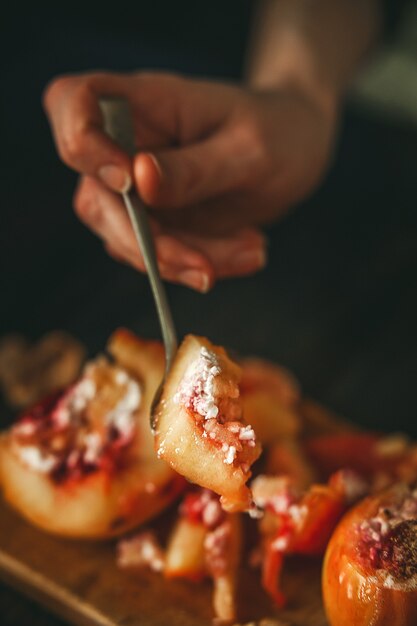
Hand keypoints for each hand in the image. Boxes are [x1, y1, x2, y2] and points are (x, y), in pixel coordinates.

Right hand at [43, 72, 337, 290]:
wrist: (298, 147)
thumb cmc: (278, 130)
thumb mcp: (250, 149)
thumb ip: (194, 168)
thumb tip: (138, 180)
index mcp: (144, 103)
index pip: (74, 103)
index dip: (82, 144)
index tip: (128, 181)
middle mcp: (129, 145)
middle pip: (97, 198)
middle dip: (151, 245)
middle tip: (208, 268)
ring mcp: (138, 187)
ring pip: (129, 240)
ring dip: (185, 261)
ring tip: (251, 251)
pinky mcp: (157, 220)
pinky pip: (161, 256)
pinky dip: (201, 263)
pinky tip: (248, 251)